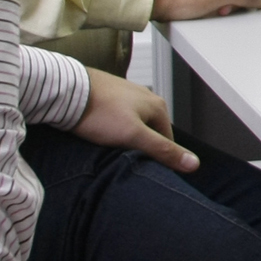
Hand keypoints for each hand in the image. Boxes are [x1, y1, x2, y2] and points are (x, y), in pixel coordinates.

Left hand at [70, 68, 199, 173]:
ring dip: (124, 136)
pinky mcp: (108, 94)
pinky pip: (116, 116)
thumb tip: (194, 163)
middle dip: (138, 146)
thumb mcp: (134, 136)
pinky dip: (111, 126)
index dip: (156, 157)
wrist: (66, 92)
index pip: (167, 140)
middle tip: (121, 158)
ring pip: (132, 123)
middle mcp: (145, 96)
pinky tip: (99, 133)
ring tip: (108, 146)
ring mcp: (126, 93)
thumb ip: (163, 150)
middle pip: (150, 131)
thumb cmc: (99, 113)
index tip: (141, 168)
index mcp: (157, 106)